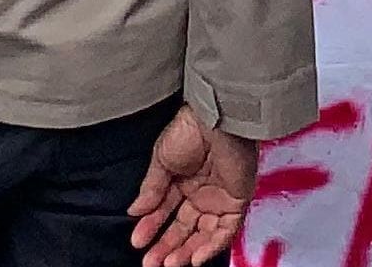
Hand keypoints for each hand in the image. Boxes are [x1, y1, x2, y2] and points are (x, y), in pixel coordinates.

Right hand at [126, 108, 254, 266]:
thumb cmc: (190, 129)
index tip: (137, 241)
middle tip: (150, 262)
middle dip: (166, 246)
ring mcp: (219, 197)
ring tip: (168, 264)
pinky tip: (194, 258)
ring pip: (203, 233)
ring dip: (185, 251)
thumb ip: (151, 189)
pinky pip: (226, 230)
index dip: (150, 228)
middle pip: (183, 227)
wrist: (216, 118)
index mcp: (181, 180)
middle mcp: (201, 191)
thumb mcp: (161, 160)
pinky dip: (211, 246)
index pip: (164, 211)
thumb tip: (135, 211)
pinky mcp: (237, 200)